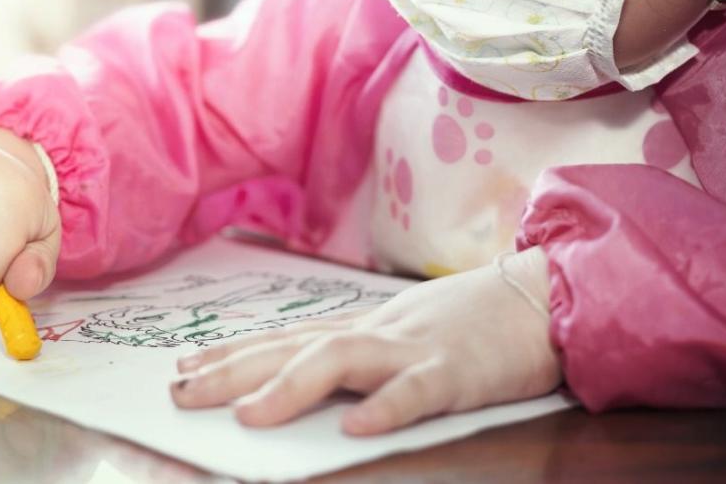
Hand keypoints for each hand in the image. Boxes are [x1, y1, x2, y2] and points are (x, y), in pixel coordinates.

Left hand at [170, 247, 560, 434]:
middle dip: (233, 370)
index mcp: (365, 327)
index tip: (186, 368)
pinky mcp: (458, 371)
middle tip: (181, 393)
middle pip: (294, 347)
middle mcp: (377, 332)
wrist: (544, 295)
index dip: (234, 353)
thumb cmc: (474, 319)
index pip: (287, 337)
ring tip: (247, 415)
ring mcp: (415, 348)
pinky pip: (418, 390)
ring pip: (343, 360)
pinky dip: (386, 408)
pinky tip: (355, 431)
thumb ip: (364, 351)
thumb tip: (312, 372)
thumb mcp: (407, 330)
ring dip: (290, 386)